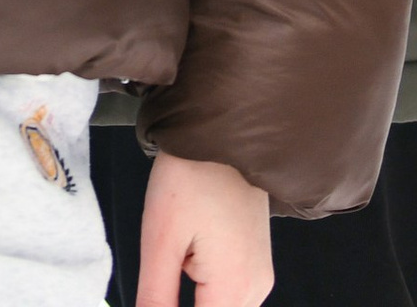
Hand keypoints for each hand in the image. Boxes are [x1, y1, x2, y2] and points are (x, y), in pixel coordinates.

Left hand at [138, 150, 272, 306]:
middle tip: (166, 271)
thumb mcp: (160, 240)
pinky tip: (190, 255)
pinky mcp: (257, 260)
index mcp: (235, 287)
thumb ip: (155, 298)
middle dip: (182, 304)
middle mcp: (256, 289)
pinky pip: (230, 293)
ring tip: (178, 257)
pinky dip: (206, 288)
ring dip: (195, 299)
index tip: (158, 290)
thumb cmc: (189, 176)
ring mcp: (260, 275)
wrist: (224, 128)